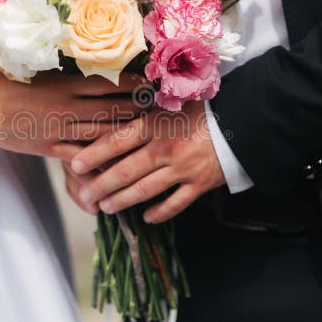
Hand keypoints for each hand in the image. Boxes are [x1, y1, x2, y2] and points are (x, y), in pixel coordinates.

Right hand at [0, 70, 142, 157]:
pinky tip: (117, 166)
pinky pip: (80, 156)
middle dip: (139, 111)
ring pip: (101, 133)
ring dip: (126, 134)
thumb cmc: (5, 83)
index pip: (108, 83)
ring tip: (149, 136)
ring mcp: (59, 128)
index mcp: (64, 83)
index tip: (152, 85)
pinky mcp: (49, 148)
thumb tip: (92, 71)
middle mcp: (66, 105)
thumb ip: (65, 76)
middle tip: (163, 112)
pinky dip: (100, 161)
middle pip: (111, 109)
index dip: (133, 86)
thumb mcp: (38, 74)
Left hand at [64, 101, 225, 222]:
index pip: (116, 141)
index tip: (74, 165)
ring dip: (122, 200)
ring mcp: (183, 169)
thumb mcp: (172, 103)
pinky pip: (175, 203)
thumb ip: (145, 112)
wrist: (246, 120)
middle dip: (101, 185)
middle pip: (125, 171)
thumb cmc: (205, 107)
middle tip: (85, 195)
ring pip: (145, 190)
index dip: (93, 155)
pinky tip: (146, 217)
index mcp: (156, 124)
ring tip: (105, 208)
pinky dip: (159, 212)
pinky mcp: (200, 184)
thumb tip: (113, 113)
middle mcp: (165, 148)